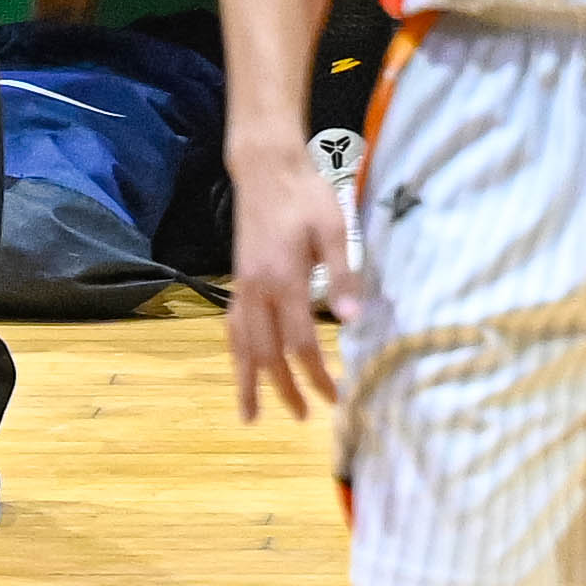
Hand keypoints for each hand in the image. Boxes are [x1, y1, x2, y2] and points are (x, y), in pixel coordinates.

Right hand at [229, 144, 355, 419]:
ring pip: (242, 346)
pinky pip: (233, 328)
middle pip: (268, 354)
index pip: (301, 342)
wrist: (267, 170)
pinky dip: (236, 354)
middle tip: (305, 415)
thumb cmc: (306, 196)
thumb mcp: (334, 229)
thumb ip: (343, 274)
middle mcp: (257, 290)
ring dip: (250, 381)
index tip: (334, 396)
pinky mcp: (238, 281)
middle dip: (286, 388)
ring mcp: (242, 287)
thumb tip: (353, 319)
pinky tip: (242, 367)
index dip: (317, 374)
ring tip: (253, 415)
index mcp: (284, 280)